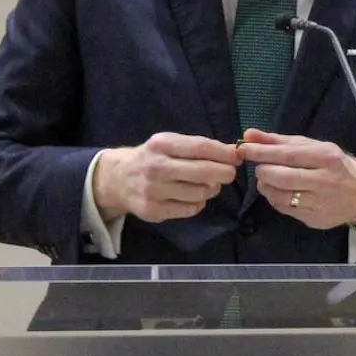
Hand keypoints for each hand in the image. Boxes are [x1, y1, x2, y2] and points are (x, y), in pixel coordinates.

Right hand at [92, 133, 239, 223]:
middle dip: (223, 173)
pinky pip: (190, 209)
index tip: (237, 156)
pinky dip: (198, 203)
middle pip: (202, 172)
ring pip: (199, 193)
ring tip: (207, 184)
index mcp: (161, 144)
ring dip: (211, 189)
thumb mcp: (168, 144)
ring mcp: (153, 191)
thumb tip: (233, 153)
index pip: (199, 147)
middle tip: (229, 174)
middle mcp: (156, 167)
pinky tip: (192, 196)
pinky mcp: (153, 211)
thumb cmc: (152, 158)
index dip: (223, 153)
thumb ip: (197, 147)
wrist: (118, 179)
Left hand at [236, 129, 355, 230]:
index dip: (261, 152)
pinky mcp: (315, 219)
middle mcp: (325, 180)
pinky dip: (276, 199)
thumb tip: (248, 135)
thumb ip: (279, 141)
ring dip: (266, 187)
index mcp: (326, 157)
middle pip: (281, 177)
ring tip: (267, 179)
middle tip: (260, 167)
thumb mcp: (312, 146)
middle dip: (263, 171)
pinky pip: (286, 209)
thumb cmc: (335, 164)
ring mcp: (320, 202)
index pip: (287, 155)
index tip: (243, 148)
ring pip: (281, 196)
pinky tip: (278, 192)